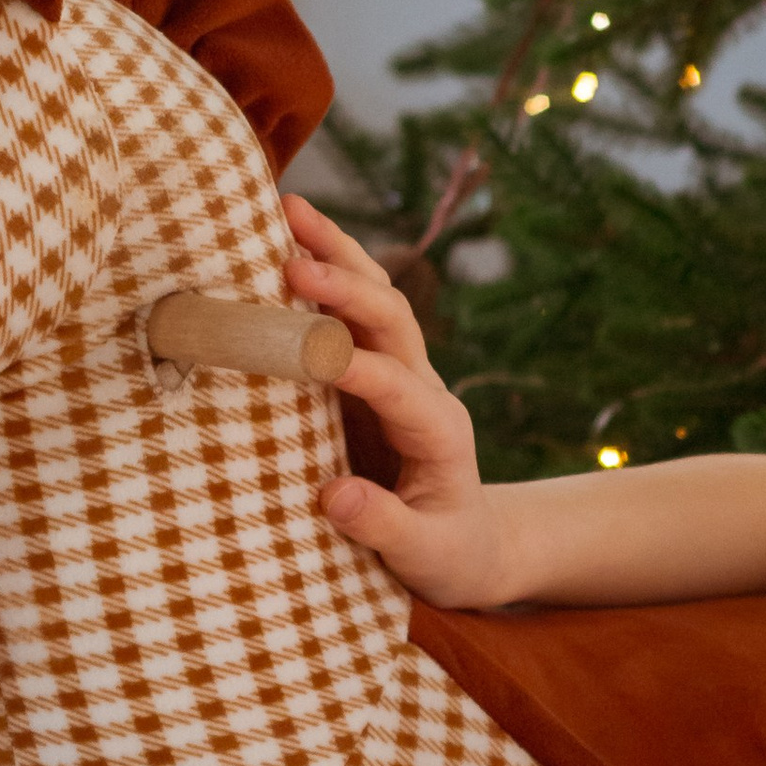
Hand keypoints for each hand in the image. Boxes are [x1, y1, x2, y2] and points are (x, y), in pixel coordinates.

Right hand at [283, 198, 512, 607]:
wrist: (476, 548)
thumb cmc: (450, 556)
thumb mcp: (427, 557)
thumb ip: (385, 527)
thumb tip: (335, 495)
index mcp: (439, 429)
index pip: (395, 384)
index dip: (352, 365)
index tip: (307, 352)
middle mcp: (426, 388)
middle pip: (392, 316)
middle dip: (346, 281)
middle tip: (290, 255)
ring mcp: (404, 373)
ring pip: (377, 297)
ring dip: (337, 251)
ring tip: (290, 208)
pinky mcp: (378, 373)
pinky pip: (355, 313)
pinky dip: (329, 270)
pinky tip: (291, 240)